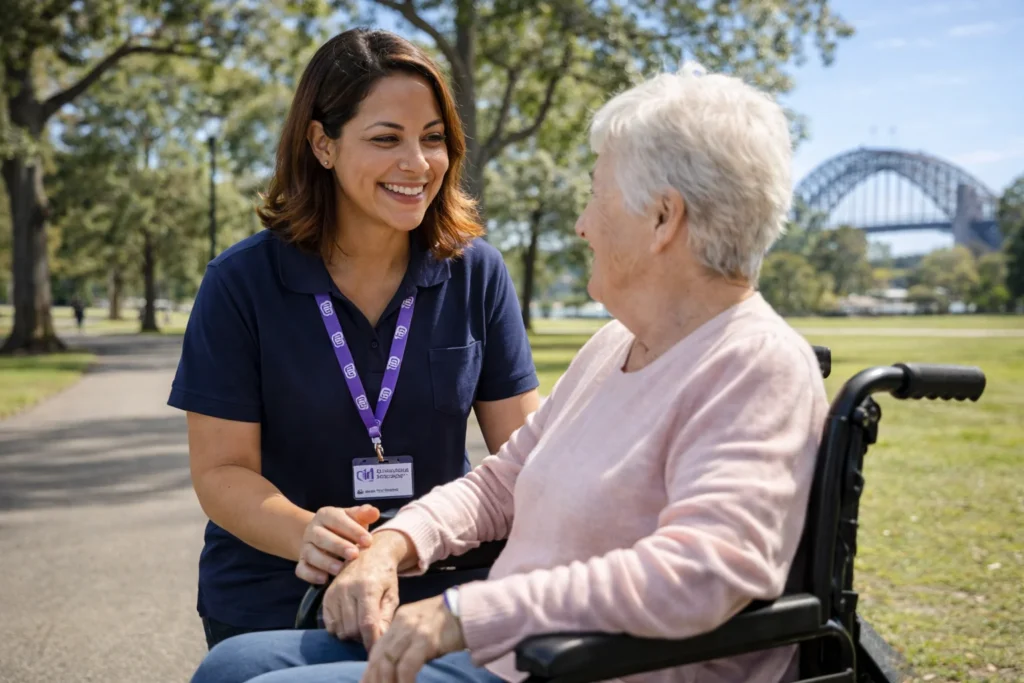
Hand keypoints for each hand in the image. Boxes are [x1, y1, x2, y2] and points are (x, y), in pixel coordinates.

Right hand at [295, 505, 379, 584]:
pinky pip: (302, 569)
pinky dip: (311, 575)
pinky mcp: (302, 562)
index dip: (352, 530)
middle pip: (321, 537)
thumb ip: (364, 514)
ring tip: (341, 569)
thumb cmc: (345, 527)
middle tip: (354, 554)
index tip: (368, 541)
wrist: (326, 536)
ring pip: (311, 554)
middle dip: (338, 546)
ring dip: (326, 562)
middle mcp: (313, 530)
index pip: (337, 519)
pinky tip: (324, 579)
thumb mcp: (354, 517)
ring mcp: (306, 546)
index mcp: (326, 515)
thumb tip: (374, 512)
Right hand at [322, 530, 409, 648]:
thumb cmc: (385, 577)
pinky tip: (351, 621)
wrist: (369, 555)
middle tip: (372, 634)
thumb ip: (386, 618)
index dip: (372, 642)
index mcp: (368, 587)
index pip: (367, 624)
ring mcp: (334, 592)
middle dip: (363, 638)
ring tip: (362, 626)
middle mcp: (347, 589)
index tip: (377, 650)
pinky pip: (330, 625)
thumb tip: (379, 641)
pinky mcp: (325, 597)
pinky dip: (340, 629)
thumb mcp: (392, 595)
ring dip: (352, 635)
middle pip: (352, 629)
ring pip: (340, 630)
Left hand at [362, 595, 464, 682]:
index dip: (370, 671)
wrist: (472, 608)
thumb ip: (408, 640)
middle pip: (378, 656)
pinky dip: (403, 681)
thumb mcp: (423, 626)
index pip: (377, 648)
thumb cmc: (451, 623)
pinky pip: (407, 666)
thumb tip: (396, 666)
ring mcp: (413, 630)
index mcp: (399, 620)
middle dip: (373, 679)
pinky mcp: (426, 639)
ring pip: (387, 662)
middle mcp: (402, 623)